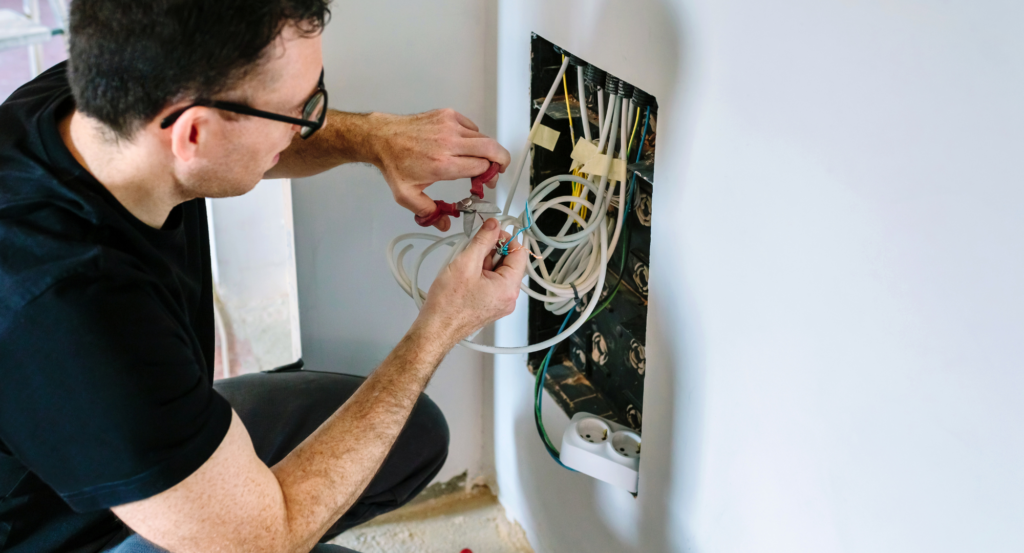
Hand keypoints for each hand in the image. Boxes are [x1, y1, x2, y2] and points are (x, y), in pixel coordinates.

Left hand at [372, 109, 511, 230]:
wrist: (382, 138)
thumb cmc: (395, 164)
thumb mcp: (407, 196)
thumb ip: (429, 212)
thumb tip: (445, 224)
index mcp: (442, 164)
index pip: (481, 168)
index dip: (487, 178)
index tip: (483, 184)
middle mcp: (449, 143)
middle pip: (491, 149)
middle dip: (500, 162)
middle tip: (497, 170)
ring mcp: (450, 126)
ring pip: (484, 138)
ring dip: (487, 151)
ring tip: (480, 160)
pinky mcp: (448, 115)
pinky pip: (472, 127)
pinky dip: (474, 137)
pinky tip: (464, 146)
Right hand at [413, 219, 527, 345]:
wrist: (435, 329)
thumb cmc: (448, 304)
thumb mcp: (466, 263)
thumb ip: (483, 240)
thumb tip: (493, 225)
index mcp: (509, 288)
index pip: (520, 253)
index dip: (505, 238)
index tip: (490, 232)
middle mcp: (509, 298)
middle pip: (509, 262)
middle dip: (491, 251)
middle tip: (471, 251)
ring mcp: (499, 303)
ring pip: (498, 272)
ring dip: (483, 262)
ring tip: (464, 266)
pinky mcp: (489, 305)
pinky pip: (490, 283)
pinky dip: (479, 274)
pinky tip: (464, 275)